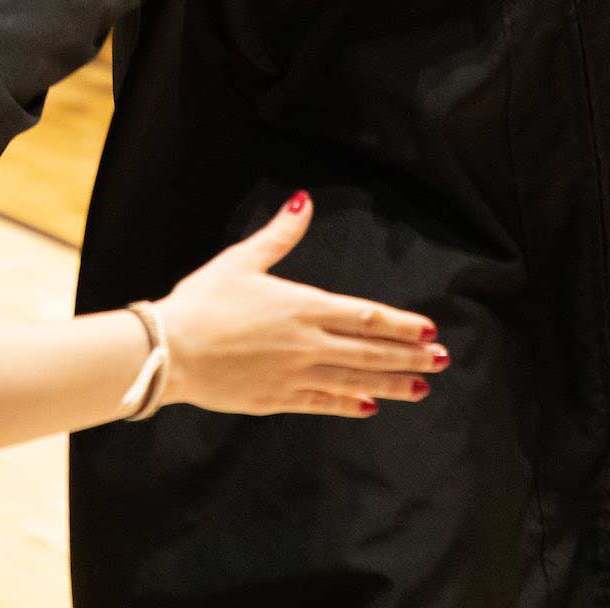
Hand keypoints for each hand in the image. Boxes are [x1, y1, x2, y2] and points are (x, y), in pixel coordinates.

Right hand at [153, 195, 445, 418]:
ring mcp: (294, 375)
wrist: (169, 350)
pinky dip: (349, 405)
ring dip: (390, 383)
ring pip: (353, 380)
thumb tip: (303, 202)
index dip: (400, 324)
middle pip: (368, 351)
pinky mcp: (276, 399)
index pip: (364, 316)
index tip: (428, 330)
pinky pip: (322, 404)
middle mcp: (307, 344)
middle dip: (408, 357)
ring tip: (420, 388)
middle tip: (440, 361)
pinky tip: (369, 407)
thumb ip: (279, 235)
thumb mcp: (241, 261)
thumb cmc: (202, 301)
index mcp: (302, 306)